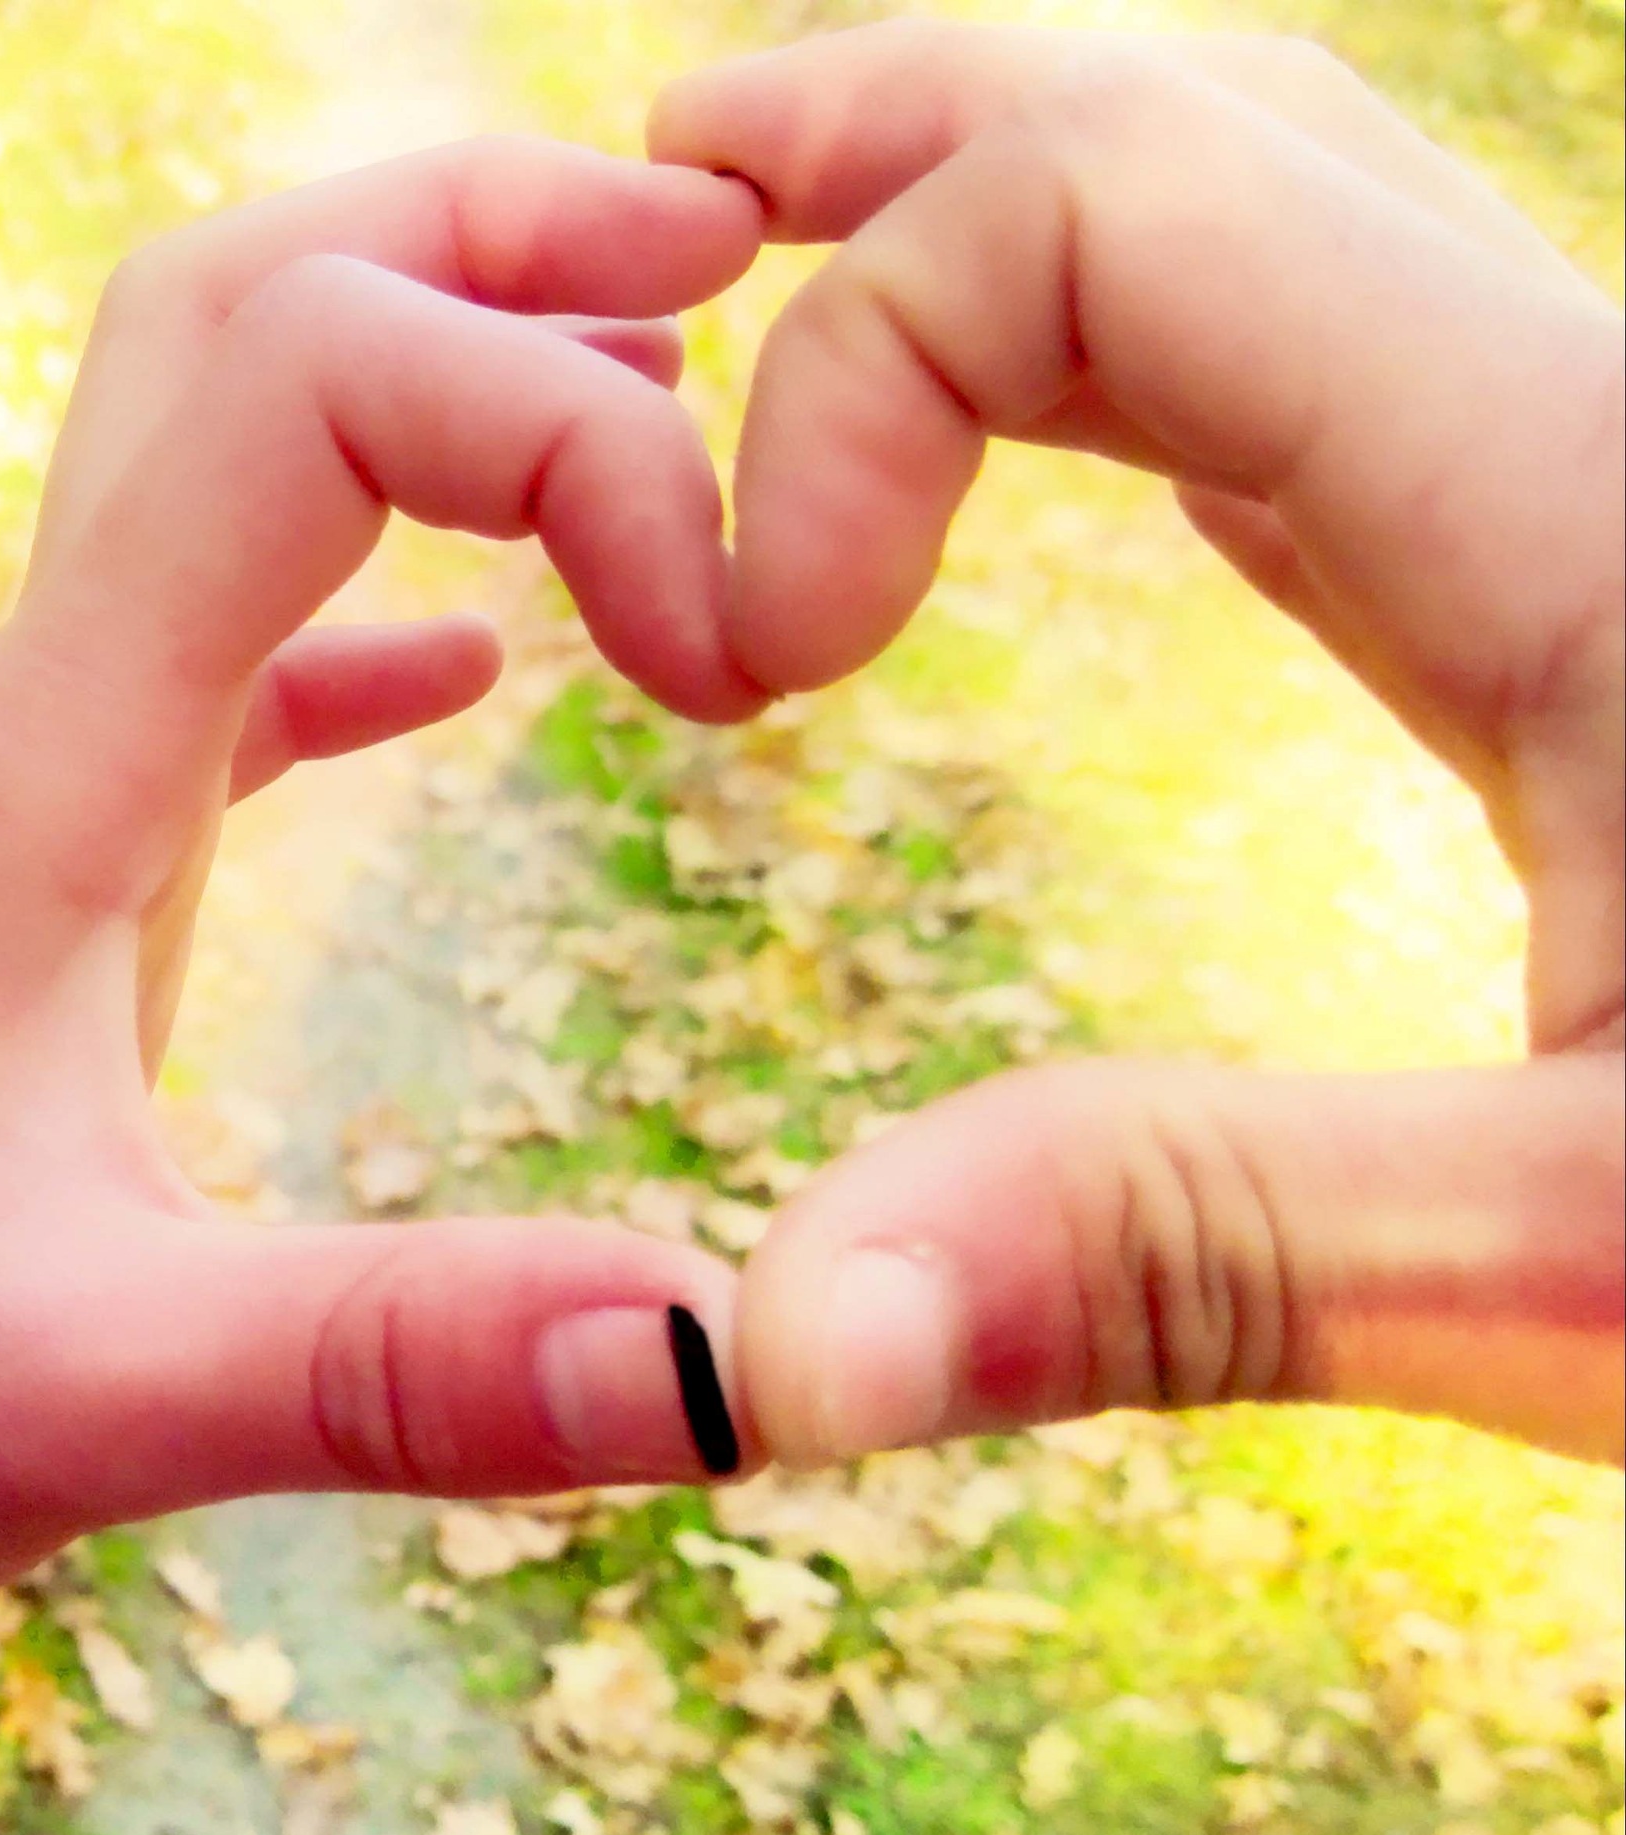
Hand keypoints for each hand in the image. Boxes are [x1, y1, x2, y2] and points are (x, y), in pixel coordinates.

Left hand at [0, 141, 765, 1834]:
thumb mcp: (88, 1400)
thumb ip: (397, 1365)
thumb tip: (728, 1358)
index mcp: (48, 758)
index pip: (307, 389)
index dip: (547, 420)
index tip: (717, 619)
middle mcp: (43, 713)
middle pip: (240, 311)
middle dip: (480, 233)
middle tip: (718, 253)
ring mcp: (48, 785)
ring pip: (232, 451)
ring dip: (435, 371)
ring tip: (654, 399)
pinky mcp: (66, 881)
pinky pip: (232, 659)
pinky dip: (379, 601)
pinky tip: (487, 662)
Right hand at [649, 22, 1623, 1465]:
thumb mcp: (1617, 1279)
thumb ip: (1184, 1262)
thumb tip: (773, 1346)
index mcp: (1596, 514)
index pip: (1117, 211)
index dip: (856, 361)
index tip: (747, 663)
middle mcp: (1606, 436)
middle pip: (1196, 126)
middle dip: (893, 137)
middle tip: (666, 195)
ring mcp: (1615, 498)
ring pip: (1274, 221)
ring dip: (1010, 217)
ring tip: (795, 249)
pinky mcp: (1618, 597)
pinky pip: (1339, 380)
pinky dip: (1135, 361)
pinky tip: (1066, 445)